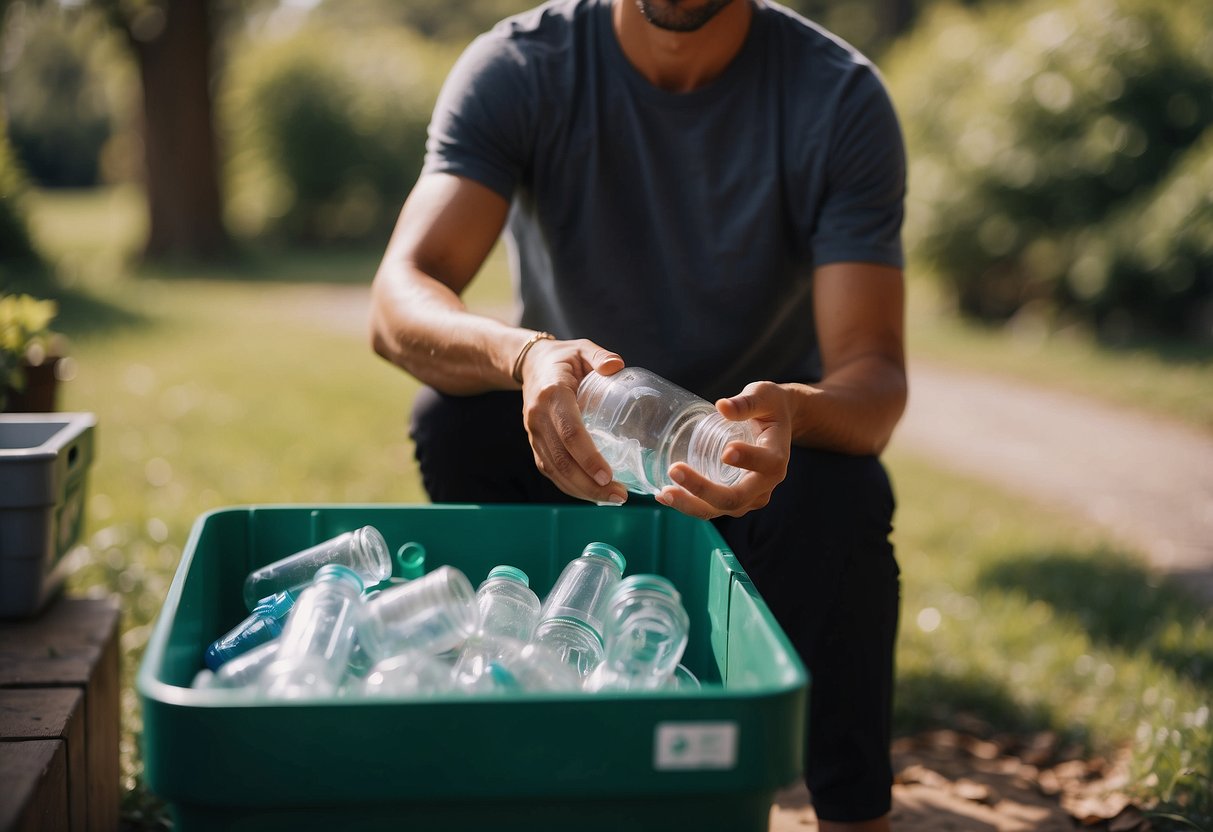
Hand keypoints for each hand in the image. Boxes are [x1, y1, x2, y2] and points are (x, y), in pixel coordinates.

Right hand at [518, 337, 629, 503]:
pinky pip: (550, 470)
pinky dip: (570, 486)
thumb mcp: (582, 348)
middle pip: (561, 459)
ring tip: (611, 498)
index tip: (608, 474)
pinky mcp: (535, 444)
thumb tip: (617, 367)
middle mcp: (538, 418)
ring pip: (554, 470)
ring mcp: (534, 433)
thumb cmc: (563, 358)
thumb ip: (599, 355)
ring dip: (581, 490)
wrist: (530, 364)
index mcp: (552, 394)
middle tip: (618, 495)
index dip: (587, 456)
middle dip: (588, 483)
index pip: (569, 432)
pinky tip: (592, 493)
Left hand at [655, 381, 792, 519]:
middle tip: (675, 470)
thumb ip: (746, 402)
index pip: (765, 464)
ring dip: (690, 503)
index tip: (725, 452)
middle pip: (735, 498)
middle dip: (703, 490)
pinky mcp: (734, 501)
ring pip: (719, 509)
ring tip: (664, 492)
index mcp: (776, 458)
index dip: (747, 460)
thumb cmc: (770, 407)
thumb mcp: (765, 396)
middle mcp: (764, 485)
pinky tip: (663, 495)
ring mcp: (749, 498)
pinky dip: (687, 504)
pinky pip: (710, 508)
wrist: (778, 425)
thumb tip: (722, 407)